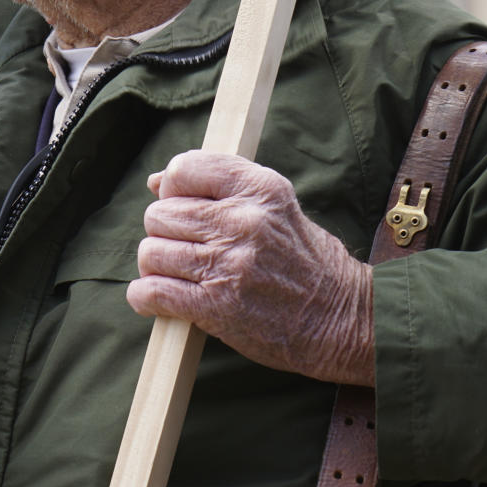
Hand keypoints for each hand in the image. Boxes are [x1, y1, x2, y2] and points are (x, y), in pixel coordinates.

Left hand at [127, 151, 374, 383]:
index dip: (173, 189)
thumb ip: (218, 187)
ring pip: (152, 252)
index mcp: (260, 188)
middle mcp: (244, 221)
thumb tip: (155, 182)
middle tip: (185, 248)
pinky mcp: (217, 307)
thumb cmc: (304, 259)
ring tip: (179, 274)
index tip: (184, 207)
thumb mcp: (274, 204)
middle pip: (160, 213)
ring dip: (156, 266)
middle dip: (164, 232)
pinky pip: (152, 292)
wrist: (341, 317)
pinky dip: (146, 297)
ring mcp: (229, 264)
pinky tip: (161, 299)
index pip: (184, 169)